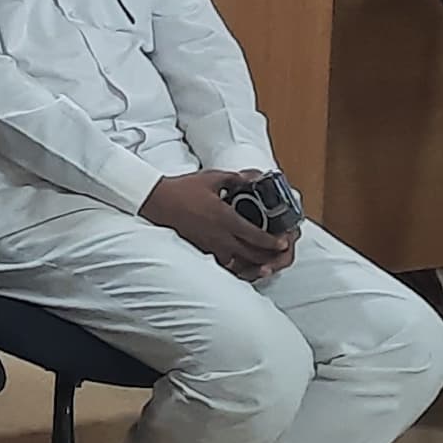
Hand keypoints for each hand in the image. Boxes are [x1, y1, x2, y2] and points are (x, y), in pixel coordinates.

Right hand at [141, 171, 279, 275]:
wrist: (159, 202)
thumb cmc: (183, 190)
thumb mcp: (212, 178)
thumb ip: (236, 178)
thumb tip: (253, 177)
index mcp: (226, 219)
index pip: (256, 236)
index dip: (273, 242)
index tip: (284, 242)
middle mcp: (221, 237)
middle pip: (252, 254)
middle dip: (269, 256)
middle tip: (280, 253)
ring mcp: (211, 246)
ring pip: (240, 262)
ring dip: (255, 263)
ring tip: (266, 261)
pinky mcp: (203, 250)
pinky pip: (225, 263)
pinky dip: (237, 265)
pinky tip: (242, 262)